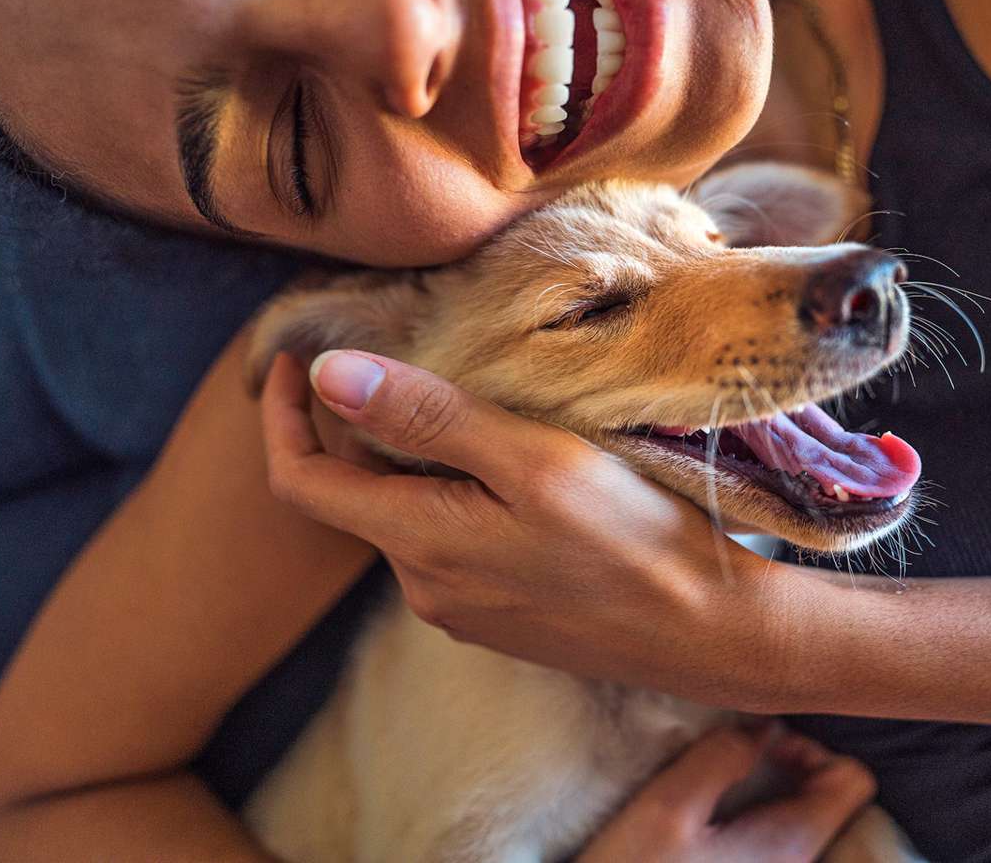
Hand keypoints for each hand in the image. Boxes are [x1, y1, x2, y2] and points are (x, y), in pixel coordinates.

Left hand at [259, 350, 789, 708]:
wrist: (709, 633)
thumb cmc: (634, 539)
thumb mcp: (533, 460)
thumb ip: (430, 418)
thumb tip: (327, 373)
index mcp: (418, 543)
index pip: (300, 481)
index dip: (281, 416)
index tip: (293, 359)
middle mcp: (424, 587)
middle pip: (357, 494)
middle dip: (362, 427)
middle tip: (406, 358)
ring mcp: (462, 610)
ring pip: (409, 517)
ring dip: (418, 461)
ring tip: (475, 406)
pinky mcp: (500, 618)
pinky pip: (450, 546)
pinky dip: (456, 497)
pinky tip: (512, 470)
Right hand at [579, 725, 877, 862]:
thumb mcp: (668, 807)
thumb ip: (722, 757)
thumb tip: (762, 726)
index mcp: (792, 845)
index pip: (854, 779)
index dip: (811, 748)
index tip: (757, 746)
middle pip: (829, 799)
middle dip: (785, 767)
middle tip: (730, 759)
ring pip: (798, 820)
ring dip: (764, 793)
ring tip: (715, 785)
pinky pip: (772, 843)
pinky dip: (751, 820)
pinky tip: (707, 821)